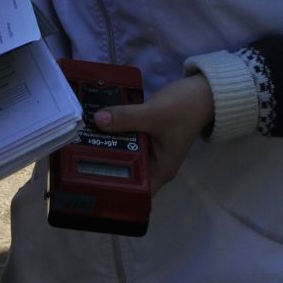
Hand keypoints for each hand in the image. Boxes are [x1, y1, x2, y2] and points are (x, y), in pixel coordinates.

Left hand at [92, 73, 213, 194]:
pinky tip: (97, 125)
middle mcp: (155, 164)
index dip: (114, 190)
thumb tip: (97, 120)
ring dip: (107, 145)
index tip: (89, 182)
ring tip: (80, 141)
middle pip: (125, 171)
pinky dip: (116, 131)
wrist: (204, 90)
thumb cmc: (185, 109)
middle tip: (77, 156)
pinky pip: (127, 137)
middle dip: (104, 163)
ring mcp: (151, 148)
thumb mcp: (154, 115)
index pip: (134, 192)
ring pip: (124, 152)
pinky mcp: (147, 133)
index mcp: (160, 170)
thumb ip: (126, 118)